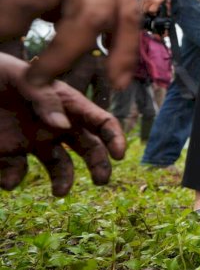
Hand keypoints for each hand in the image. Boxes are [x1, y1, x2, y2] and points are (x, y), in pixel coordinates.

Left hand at [0, 54, 125, 195]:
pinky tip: (9, 180)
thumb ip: (44, 98)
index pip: (100, 122)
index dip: (114, 137)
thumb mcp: (21, 77)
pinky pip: (18, 172)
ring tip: (59, 193)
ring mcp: (34, 140)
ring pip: (60, 166)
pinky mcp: (9, 153)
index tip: (119, 155)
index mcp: (65, 104)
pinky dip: (15, 179)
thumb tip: (63, 126)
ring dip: (64, 180)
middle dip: (99, 164)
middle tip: (101, 181)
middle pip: (89, 147)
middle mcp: (55, 125)